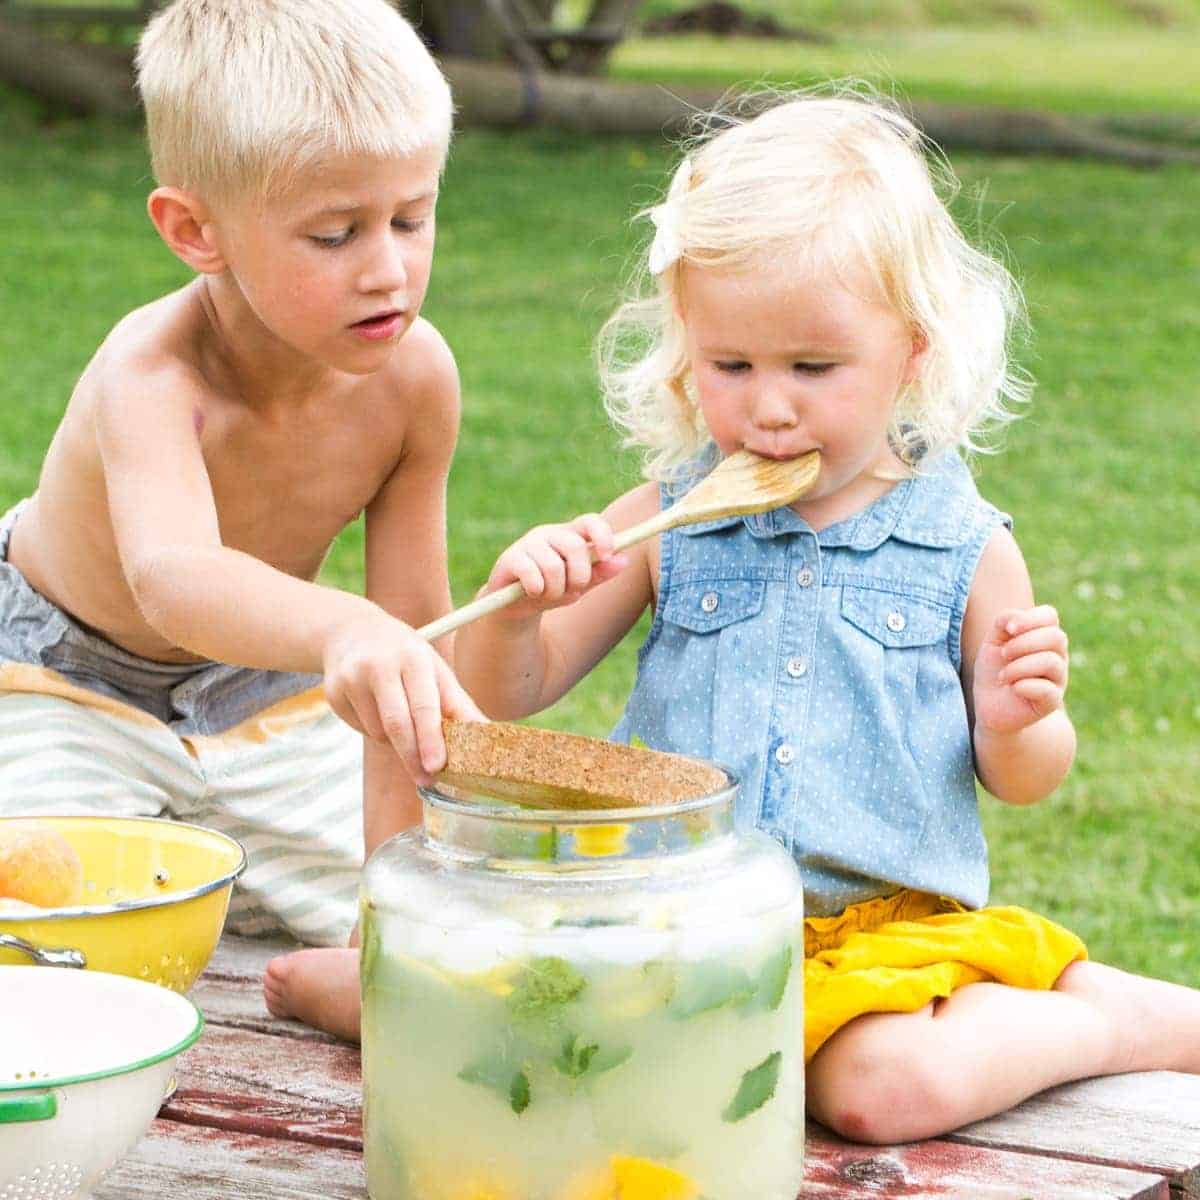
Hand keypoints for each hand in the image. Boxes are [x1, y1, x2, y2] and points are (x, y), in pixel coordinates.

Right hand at [322, 609, 484, 784]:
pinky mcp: (332, 692)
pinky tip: (374, 707)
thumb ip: (459, 705)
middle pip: (396, 724)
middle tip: (427, 779)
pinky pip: (360, 730)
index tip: (437, 766)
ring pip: (378, 733)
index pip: (423, 705)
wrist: (352, 631)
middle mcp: (379, 665)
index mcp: (412, 658)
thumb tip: (487, 735)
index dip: (430, 738)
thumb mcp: (434, 670)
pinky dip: (373, 731)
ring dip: (394, 741)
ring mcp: (351, 678)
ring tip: (398, 715)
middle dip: (413, 757)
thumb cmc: (405, 656)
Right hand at [484, 514, 627, 619]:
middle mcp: (549, 534)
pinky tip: (532, 593)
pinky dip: (537, 590)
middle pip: (575, 546)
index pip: (591, 521)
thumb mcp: (579, 586)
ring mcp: (528, 543)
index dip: (603, 535)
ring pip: (553, 566)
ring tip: (548, 595)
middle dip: (579, 577)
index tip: (607, 555)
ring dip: (555, 590)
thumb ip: (600, 573)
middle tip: (572, 591)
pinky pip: (531, 574)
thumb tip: (624, 560)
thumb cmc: (551, 592)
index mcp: (570, 536)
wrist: (514, 608)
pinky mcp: (510, 557)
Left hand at [972, 605, 1068, 736]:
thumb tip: (1015, 620)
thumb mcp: (992, 642)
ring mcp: (1058, 679)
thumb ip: (1003, 623)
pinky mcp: (1052, 701)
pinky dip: (1024, 685)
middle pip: (1056, 637)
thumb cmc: (994, 670)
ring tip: (1003, 676)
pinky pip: (1047, 690)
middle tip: (1003, 655)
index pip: (1050, 615)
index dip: (1029, 618)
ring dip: (1019, 666)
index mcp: (1044, 637)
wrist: (990, 706)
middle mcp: (1057, 655)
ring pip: (1051, 662)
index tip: (1008, 630)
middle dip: (1023, 643)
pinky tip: (1013, 688)